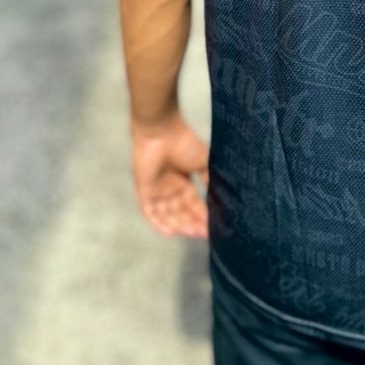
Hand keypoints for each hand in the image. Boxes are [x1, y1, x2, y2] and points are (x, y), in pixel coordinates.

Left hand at [130, 114, 208, 238]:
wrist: (162, 131)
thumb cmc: (184, 142)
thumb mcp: (203, 162)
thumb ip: (209, 180)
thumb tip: (221, 198)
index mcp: (182, 179)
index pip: (192, 202)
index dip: (202, 215)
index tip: (213, 226)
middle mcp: (169, 186)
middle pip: (181, 211)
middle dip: (193, 222)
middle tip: (205, 233)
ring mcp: (156, 189)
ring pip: (168, 213)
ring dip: (180, 224)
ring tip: (193, 233)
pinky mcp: (144, 190)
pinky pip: (150, 211)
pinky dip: (159, 223)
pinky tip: (171, 232)